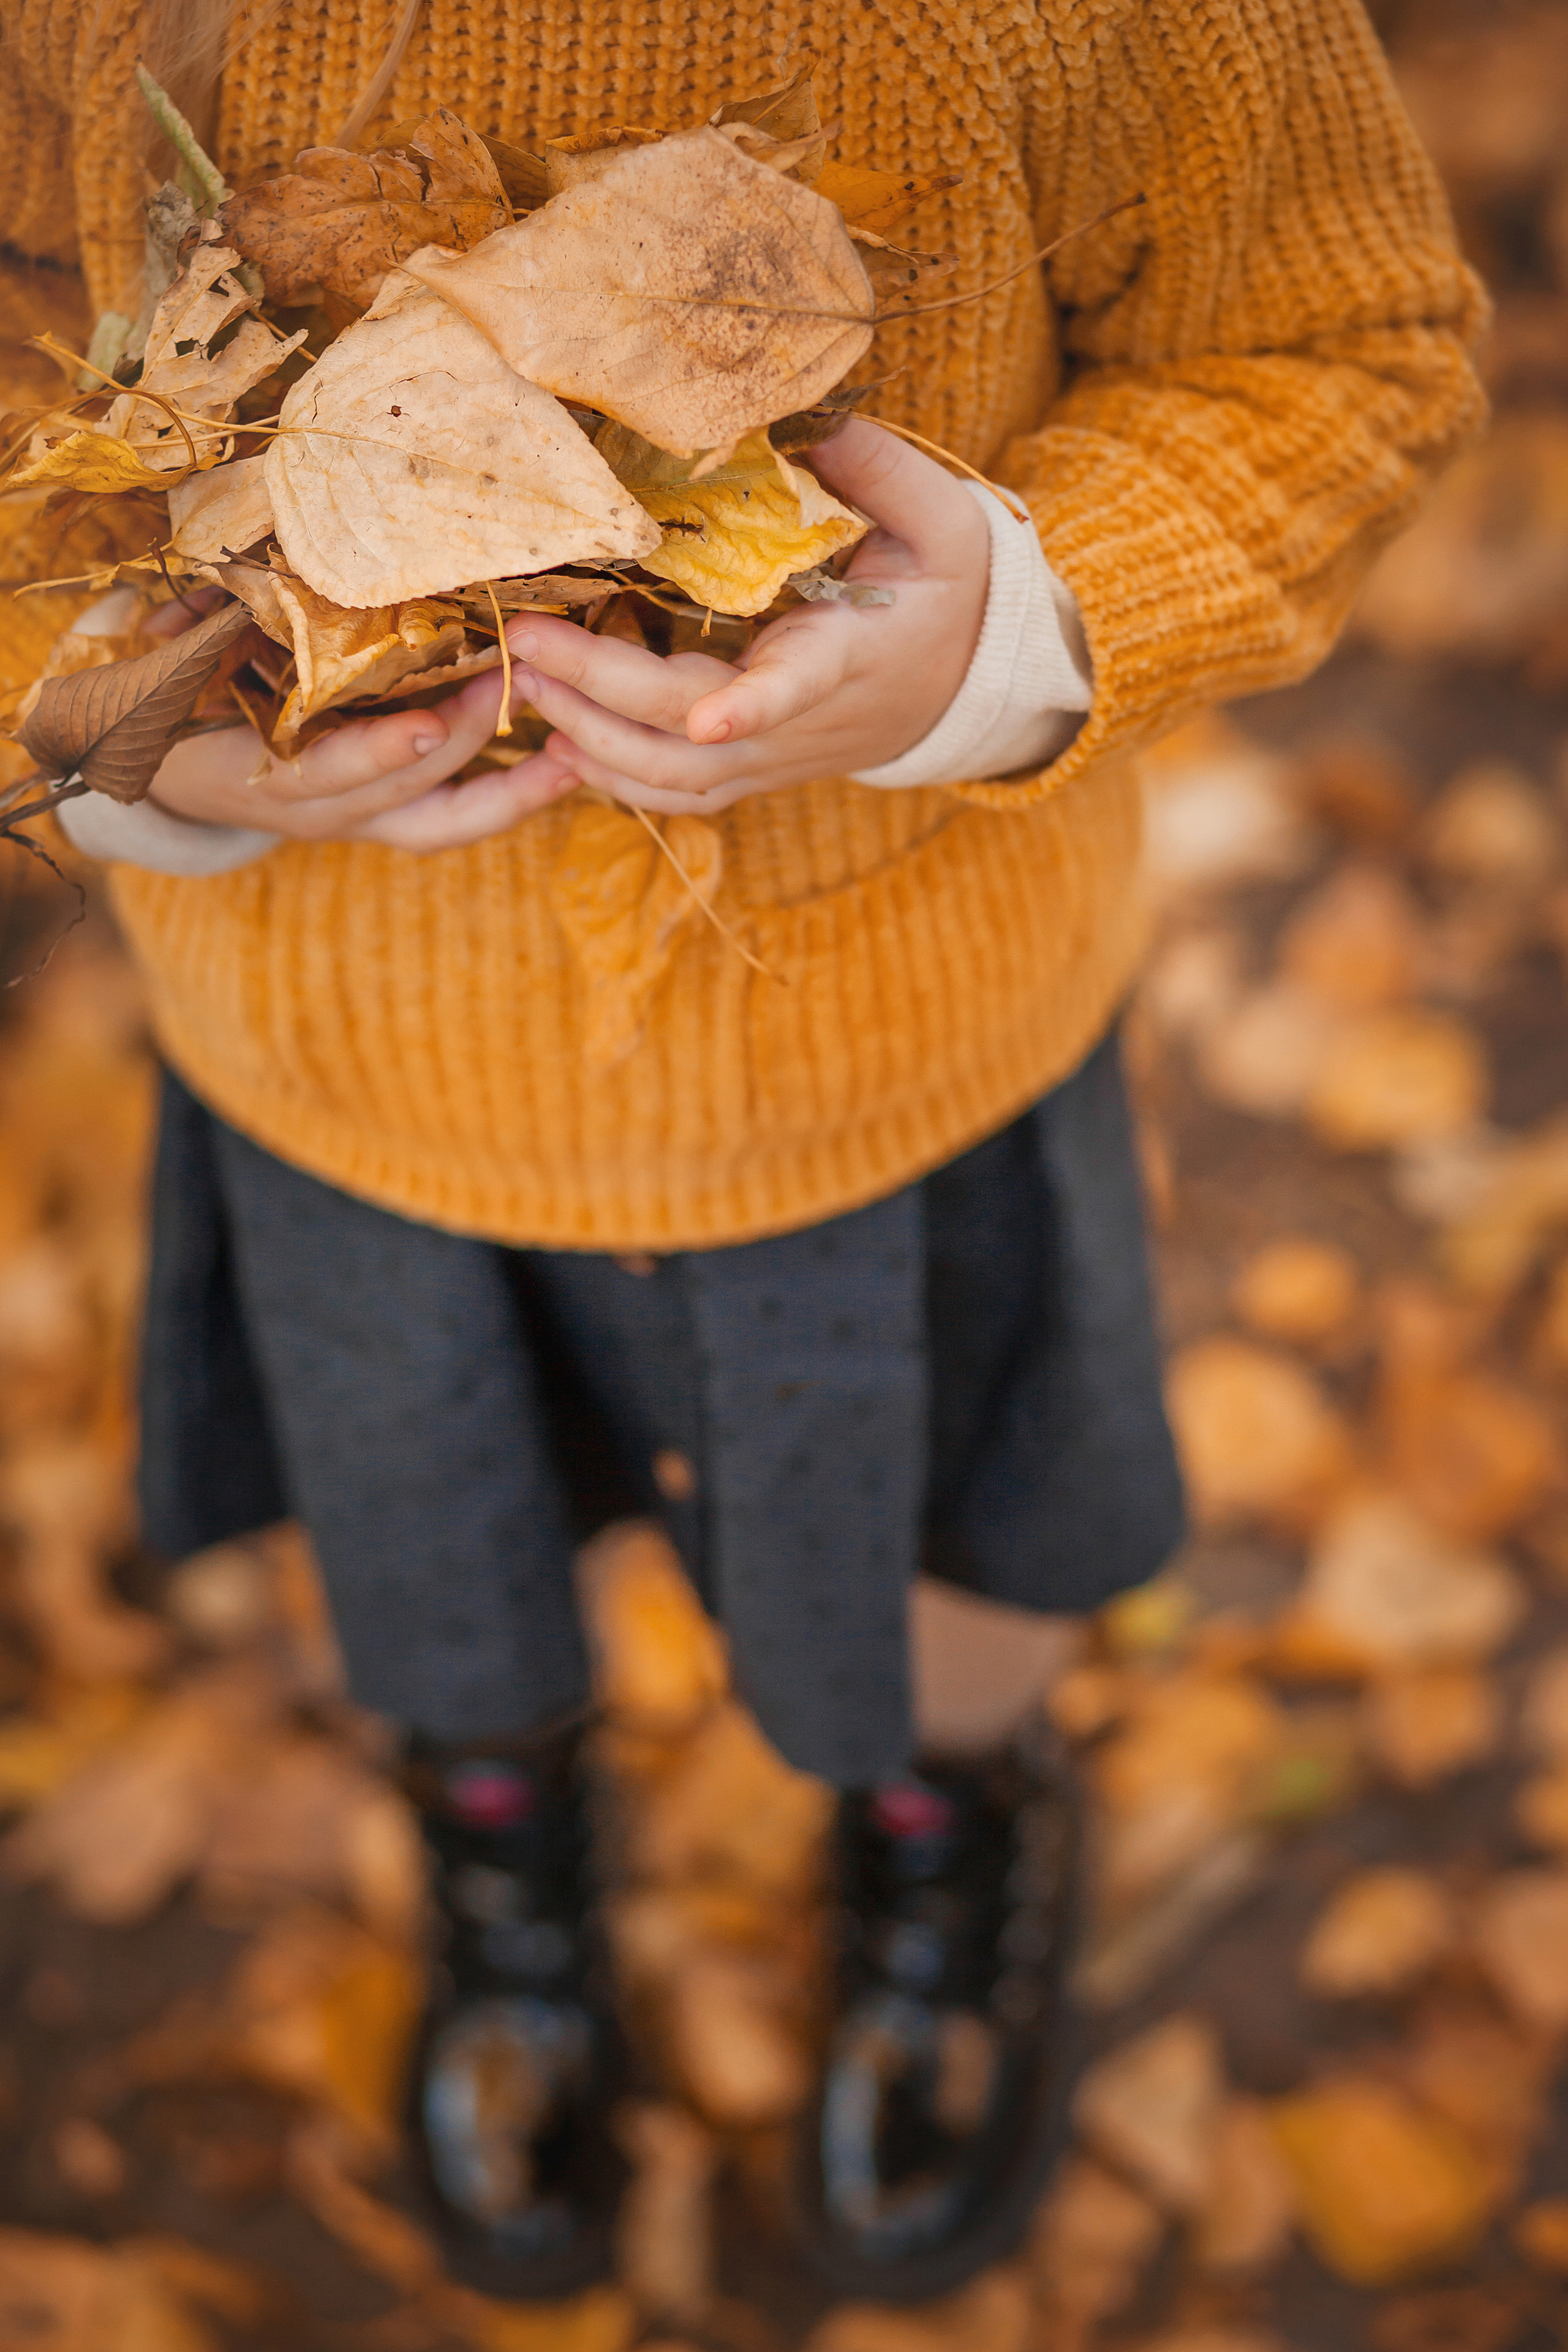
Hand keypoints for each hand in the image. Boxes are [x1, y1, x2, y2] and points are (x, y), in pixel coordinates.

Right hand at [144, 597, 577, 850]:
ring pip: (447, 823)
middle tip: (519, 679)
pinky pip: (456, 822)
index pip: (327, 771)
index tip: (426, 726)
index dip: (376, 754)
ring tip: (574, 747)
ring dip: (514, 790)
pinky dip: (511, 798)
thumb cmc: (190, 706)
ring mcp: (360, 821)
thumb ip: (208, 625)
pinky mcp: (390, 822)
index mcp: (268, 772)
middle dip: (467, 735)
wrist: (180, 782)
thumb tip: (216, 573)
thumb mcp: (188, 667)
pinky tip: (565, 764)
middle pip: (407, 788)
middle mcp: (322, 810)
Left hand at [502, 419, 992, 814]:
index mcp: (848, 654)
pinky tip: (559, 740)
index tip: (710, 721)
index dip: (754, 706)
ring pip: (675, 779)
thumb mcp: (939, 517)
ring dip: (594, 741)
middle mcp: (805, 722)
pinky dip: (613, 777)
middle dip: (602, 692)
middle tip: (527, 643)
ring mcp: (774, 757)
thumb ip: (875, 466)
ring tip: (527, 689)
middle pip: (692, 733)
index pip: (797, 687)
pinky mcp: (754, 770)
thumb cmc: (949, 588)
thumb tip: (799, 415)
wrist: (967, 680)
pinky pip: (676, 793)